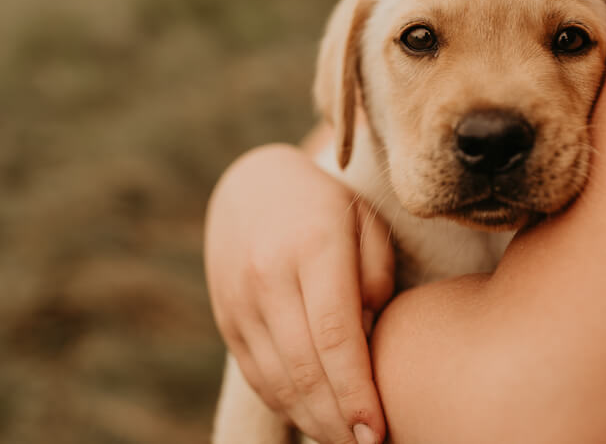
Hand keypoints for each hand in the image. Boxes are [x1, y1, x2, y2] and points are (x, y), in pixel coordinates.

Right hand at [205, 143, 394, 443]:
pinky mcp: (227, 319)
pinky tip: (315, 417)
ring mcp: (240, 300)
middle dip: (339, 420)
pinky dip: (287, 405)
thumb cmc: (325, 208)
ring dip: (313, 420)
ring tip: (346, 439)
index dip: (356, 392)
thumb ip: (376, 277)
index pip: (335, 335)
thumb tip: (368, 340)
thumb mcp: (364, 222)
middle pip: (304, 369)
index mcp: (312, 246)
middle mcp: (268, 276)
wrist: (250, 187)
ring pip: (277, 381)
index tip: (378, 431)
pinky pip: (258, 375)